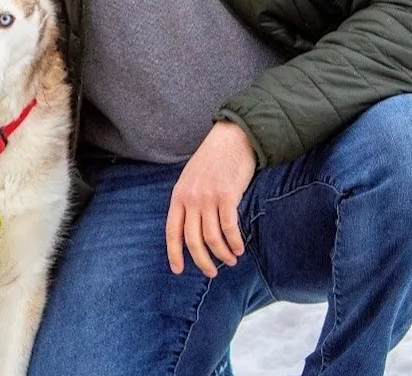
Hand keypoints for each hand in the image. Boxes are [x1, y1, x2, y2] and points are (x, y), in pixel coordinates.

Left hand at [166, 122, 256, 277]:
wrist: (231, 138)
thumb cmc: (213, 159)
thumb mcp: (191, 178)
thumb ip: (189, 200)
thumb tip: (192, 227)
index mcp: (179, 195)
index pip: (172, 231)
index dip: (173, 253)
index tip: (177, 270)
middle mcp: (191, 198)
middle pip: (193, 240)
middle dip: (202, 261)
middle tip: (212, 272)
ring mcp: (208, 197)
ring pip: (212, 238)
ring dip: (222, 254)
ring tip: (230, 260)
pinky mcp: (227, 196)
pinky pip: (229, 228)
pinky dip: (234, 242)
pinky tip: (239, 248)